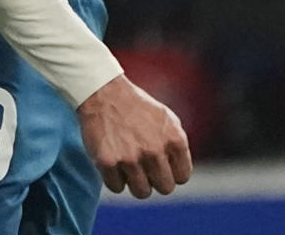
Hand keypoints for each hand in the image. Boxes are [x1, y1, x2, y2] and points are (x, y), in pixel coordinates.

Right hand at [77, 75, 193, 198]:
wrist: (102, 91)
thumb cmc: (135, 106)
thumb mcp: (167, 119)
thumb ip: (177, 145)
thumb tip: (180, 172)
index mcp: (174, 139)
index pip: (182, 177)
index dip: (170, 172)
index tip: (159, 164)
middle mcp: (155, 151)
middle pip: (164, 188)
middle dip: (154, 180)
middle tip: (143, 166)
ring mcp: (130, 158)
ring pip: (142, 192)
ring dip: (134, 182)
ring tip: (127, 165)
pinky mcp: (107, 162)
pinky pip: (116, 188)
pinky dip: (113, 178)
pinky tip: (112, 161)